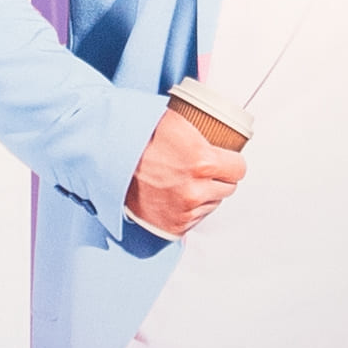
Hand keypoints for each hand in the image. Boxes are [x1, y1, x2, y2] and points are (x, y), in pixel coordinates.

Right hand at [125, 92, 249, 237]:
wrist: (108, 159)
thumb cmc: (139, 137)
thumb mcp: (176, 120)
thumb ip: (204, 127)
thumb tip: (225, 127)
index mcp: (202, 162)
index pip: (239, 169)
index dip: (232, 162)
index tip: (226, 160)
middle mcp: (196, 190)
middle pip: (228, 188)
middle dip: (219, 178)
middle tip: (204, 170)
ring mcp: (184, 211)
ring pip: (212, 204)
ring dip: (205, 194)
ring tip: (186, 181)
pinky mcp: (173, 226)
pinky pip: (196, 218)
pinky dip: (190, 208)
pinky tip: (177, 195)